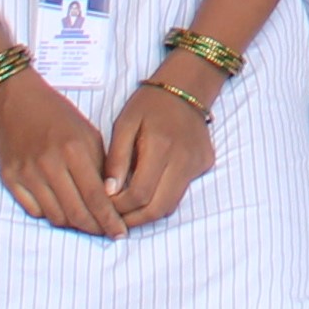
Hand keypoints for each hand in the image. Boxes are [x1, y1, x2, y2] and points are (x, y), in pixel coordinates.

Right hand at [0, 73, 118, 236]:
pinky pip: (34, 211)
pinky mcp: (10, 179)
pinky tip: (61, 209)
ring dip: (73, 224)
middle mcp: (50, 165)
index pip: (97, 197)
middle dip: (94, 228)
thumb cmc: (57, 115)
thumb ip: (101, 166)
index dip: (110, 220)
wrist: (16, 102)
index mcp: (74, 150)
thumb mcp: (88, 133)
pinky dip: (50, 214)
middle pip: (76, 213)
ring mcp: (28, 174)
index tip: (120, 233)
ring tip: (85, 221)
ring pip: (55, 217)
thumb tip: (113, 199)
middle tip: (105, 233)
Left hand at [100, 71, 218, 221]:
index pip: (140, 193)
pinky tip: (146, 193)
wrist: (186, 88)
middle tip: (114, 220)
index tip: (104, 205)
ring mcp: (197, 164)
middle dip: (134, 220)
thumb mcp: (124, 124)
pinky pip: (180, 192)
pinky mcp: (204, 165)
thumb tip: (108, 192)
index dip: (119, 207)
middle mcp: (184, 159)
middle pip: (158, 208)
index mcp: (161, 145)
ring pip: (171, 206)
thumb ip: (117, 158)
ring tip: (127, 211)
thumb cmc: (149, 104)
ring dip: (147, 214)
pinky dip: (161, 199)